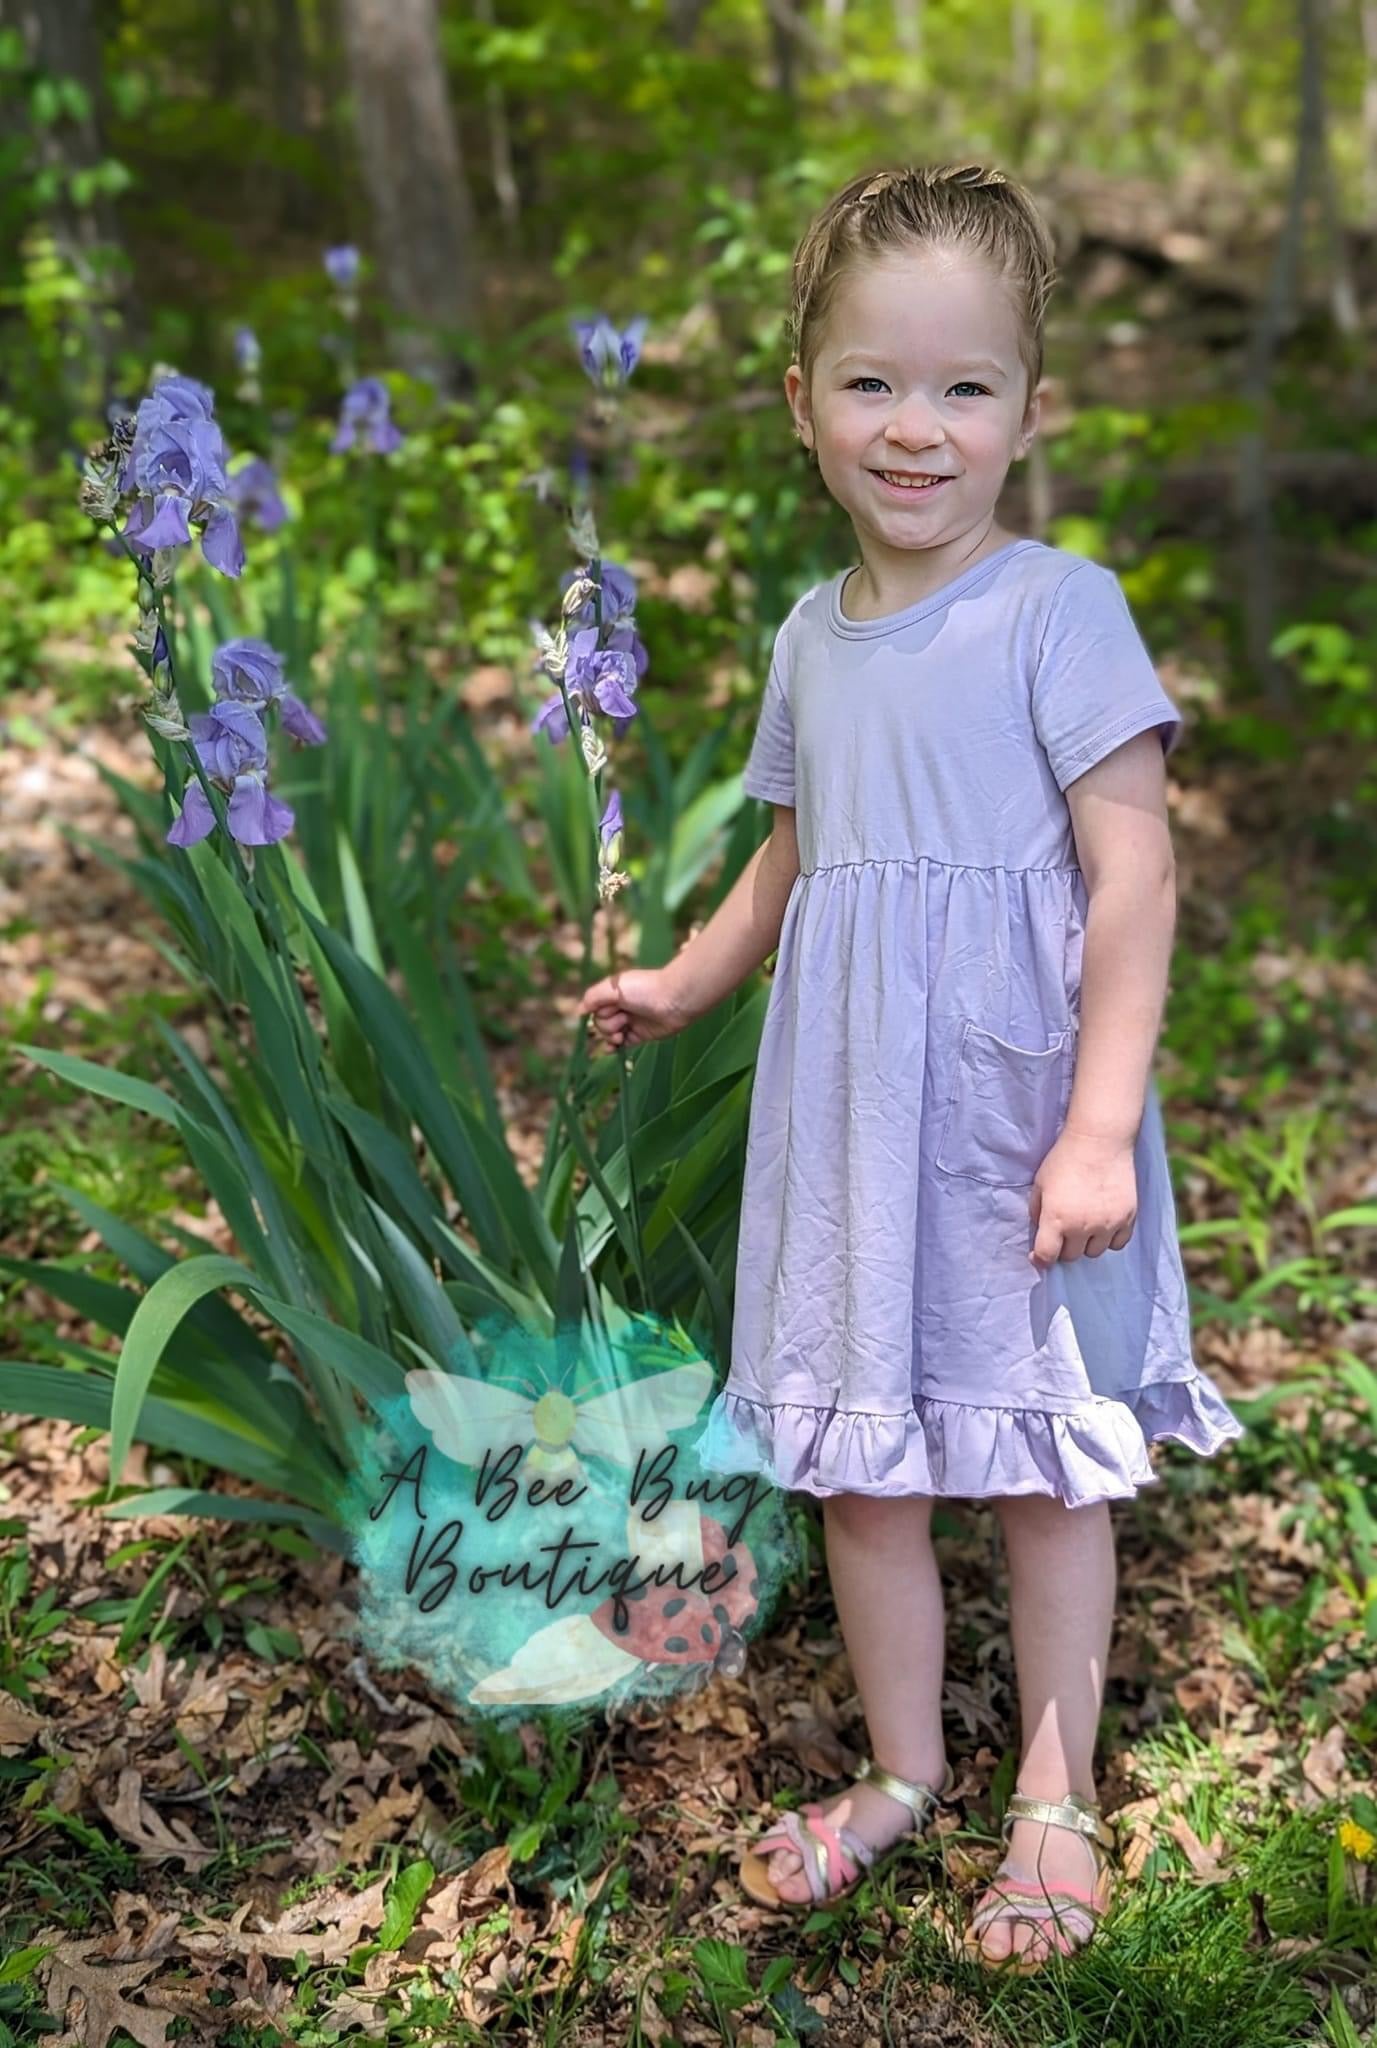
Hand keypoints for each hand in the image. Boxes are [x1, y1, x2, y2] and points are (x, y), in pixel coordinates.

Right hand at [577, 965, 695, 1050]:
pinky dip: (614, 1047)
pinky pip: (621, 1044)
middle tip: (623, 1018)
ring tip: (623, 1031)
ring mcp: (630, 1022)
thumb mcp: (614, 987)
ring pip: (609, 1034)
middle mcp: (621, 1007)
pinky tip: (611, 1049)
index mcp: (614, 993)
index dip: (599, 1012)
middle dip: (607, 1023)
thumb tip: (579, 1011)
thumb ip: (593, 997)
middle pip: (600, 1022)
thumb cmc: (645, 989)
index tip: (607, 1012)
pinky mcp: (640, 1035)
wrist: (675, 1000)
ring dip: (611, 1035)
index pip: (595, 1008)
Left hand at [1027, 1126, 1137, 1268]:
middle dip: (1063, 1248)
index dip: (1040, 1259)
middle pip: (1071, 1256)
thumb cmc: (1064, 1159)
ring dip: (1086, 1244)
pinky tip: (1103, 1225)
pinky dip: (1109, 1239)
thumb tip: (1041, 1231)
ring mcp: (1107, 1224)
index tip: (1038, 1256)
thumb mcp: (1040, 1184)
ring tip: (1084, 1226)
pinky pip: (1117, 1243)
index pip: (1046, 1256)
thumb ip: (1037, 1211)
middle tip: (1063, 1233)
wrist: (1100, 1140)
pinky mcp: (1128, 1218)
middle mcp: (1082, 1227)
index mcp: (1056, 1218)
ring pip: (1094, 1252)